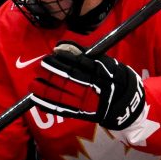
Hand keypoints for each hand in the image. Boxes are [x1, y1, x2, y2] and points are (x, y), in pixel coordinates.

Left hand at [30, 41, 145, 129]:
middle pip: (67, 79)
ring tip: (33, 84)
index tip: (51, 55)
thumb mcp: (104, 62)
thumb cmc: (114, 78)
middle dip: (51, 73)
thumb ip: (82, 54)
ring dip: (45, 90)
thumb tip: (61, 47)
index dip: (62, 60)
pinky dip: (49, 105)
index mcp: (99, 73)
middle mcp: (91, 87)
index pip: (77, 64)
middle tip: (39, 67)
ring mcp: (85, 101)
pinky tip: (37, 100)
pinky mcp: (81, 112)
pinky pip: (63, 109)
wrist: (127, 103)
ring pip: (63, 95)